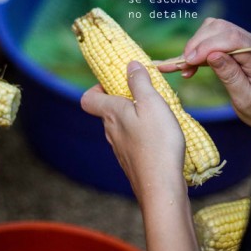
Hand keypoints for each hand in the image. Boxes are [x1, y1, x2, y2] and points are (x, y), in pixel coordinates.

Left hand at [81, 62, 185, 197]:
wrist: (161, 186)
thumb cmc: (158, 141)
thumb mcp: (152, 103)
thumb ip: (140, 82)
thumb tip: (130, 65)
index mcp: (111, 114)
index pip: (88, 98)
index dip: (98, 87)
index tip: (117, 82)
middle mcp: (110, 132)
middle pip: (108, 111)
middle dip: (124, 100)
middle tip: (147, 96)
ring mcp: (120, 150)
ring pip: (121, 127)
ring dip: (135, 118)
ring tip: (158, 116)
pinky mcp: (131, 163)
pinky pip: (132, 142)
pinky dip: (143, 136)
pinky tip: (161, 138)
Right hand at [157, 18, 250, 130]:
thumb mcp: (248, 102)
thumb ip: (231, 77)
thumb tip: (212, 55)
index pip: (233, 39)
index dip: (207, 46)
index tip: (188, 62)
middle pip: (221, 29)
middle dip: (197, 45)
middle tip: (182, 67)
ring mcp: (250, 42)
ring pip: (216, 29)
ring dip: (196, 45)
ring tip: (185, 68)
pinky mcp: (241, 44)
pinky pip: (217, 37)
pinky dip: (200, 47)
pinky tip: (190, 63)